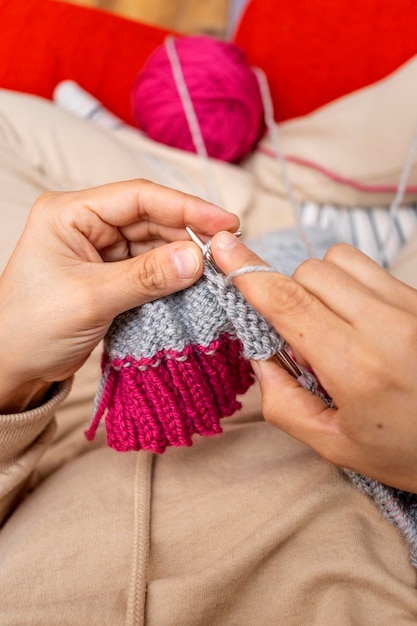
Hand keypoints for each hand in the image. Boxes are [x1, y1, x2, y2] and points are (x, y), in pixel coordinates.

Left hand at [0, 180, 238, 411]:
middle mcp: (87, 224)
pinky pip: (150, 267)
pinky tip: (196, 281)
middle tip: (227, 247)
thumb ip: (146, 277)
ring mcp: (100, 249)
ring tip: (217, 267)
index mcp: (70, 213)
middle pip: (150, 217)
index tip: (223, 221)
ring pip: (154, 242)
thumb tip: (197, 259)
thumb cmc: (32, 327)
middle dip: (188, 232)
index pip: (137, 198)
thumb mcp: (91, 298)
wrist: (13, 366)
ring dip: (183, 255)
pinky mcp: (111, 273)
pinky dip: (172, 275)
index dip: (184, 206)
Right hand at [212, 231, 416, 491]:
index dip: (248, 272)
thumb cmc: (411, 453)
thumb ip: (285, 403)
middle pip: (311, 272)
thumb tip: (262, 357)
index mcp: (355, 365)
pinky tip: (362, 320)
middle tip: (303, 336)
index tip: (222, 248)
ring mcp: (410, 306)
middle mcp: (385, 324)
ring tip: (332, 323)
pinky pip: (373, 270)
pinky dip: (352, 285)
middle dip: (289, 292)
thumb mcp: (337, 446)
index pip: (288, 302)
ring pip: (341, 260)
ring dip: (321, 283)